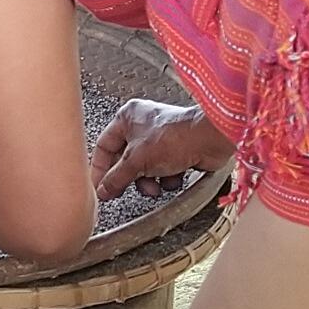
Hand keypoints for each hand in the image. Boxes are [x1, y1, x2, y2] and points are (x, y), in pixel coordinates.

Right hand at [88, 100, 233, 199]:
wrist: (210, 140)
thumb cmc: (174, 138)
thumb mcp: (136, 161)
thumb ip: (116, 177)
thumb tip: (103, 190)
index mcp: (126, 118)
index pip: (104, 146)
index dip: (100, 168)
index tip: (98, 187)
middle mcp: (141, 125)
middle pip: (124, 160)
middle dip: (129, 177)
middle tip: (125, 190)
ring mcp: (160, 138)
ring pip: (144, 168)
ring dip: (149, 181)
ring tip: (156, 185)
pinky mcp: (176, 150)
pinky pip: (162, 170)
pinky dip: (167, 178)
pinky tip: (174, 177)